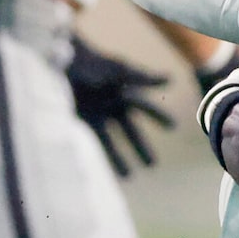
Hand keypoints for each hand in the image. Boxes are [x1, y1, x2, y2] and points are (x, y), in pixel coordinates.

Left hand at [66, 41, 173, 175]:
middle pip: (131, 132)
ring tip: (129, 176)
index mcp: (127, 94)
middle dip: (141, 148)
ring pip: (111, 141)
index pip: (147, 108)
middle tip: (152, 164)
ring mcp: (98, 115)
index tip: (173, 127)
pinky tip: (100, 168)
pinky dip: (97, 155)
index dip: (159, 117)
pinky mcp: (82, 120)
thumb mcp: (120, 70)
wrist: (66, 61)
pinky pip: (93, 141)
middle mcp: (114, 107)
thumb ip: (143, 78)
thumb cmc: (96, 63)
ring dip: (119, 158)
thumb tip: (170, 79)